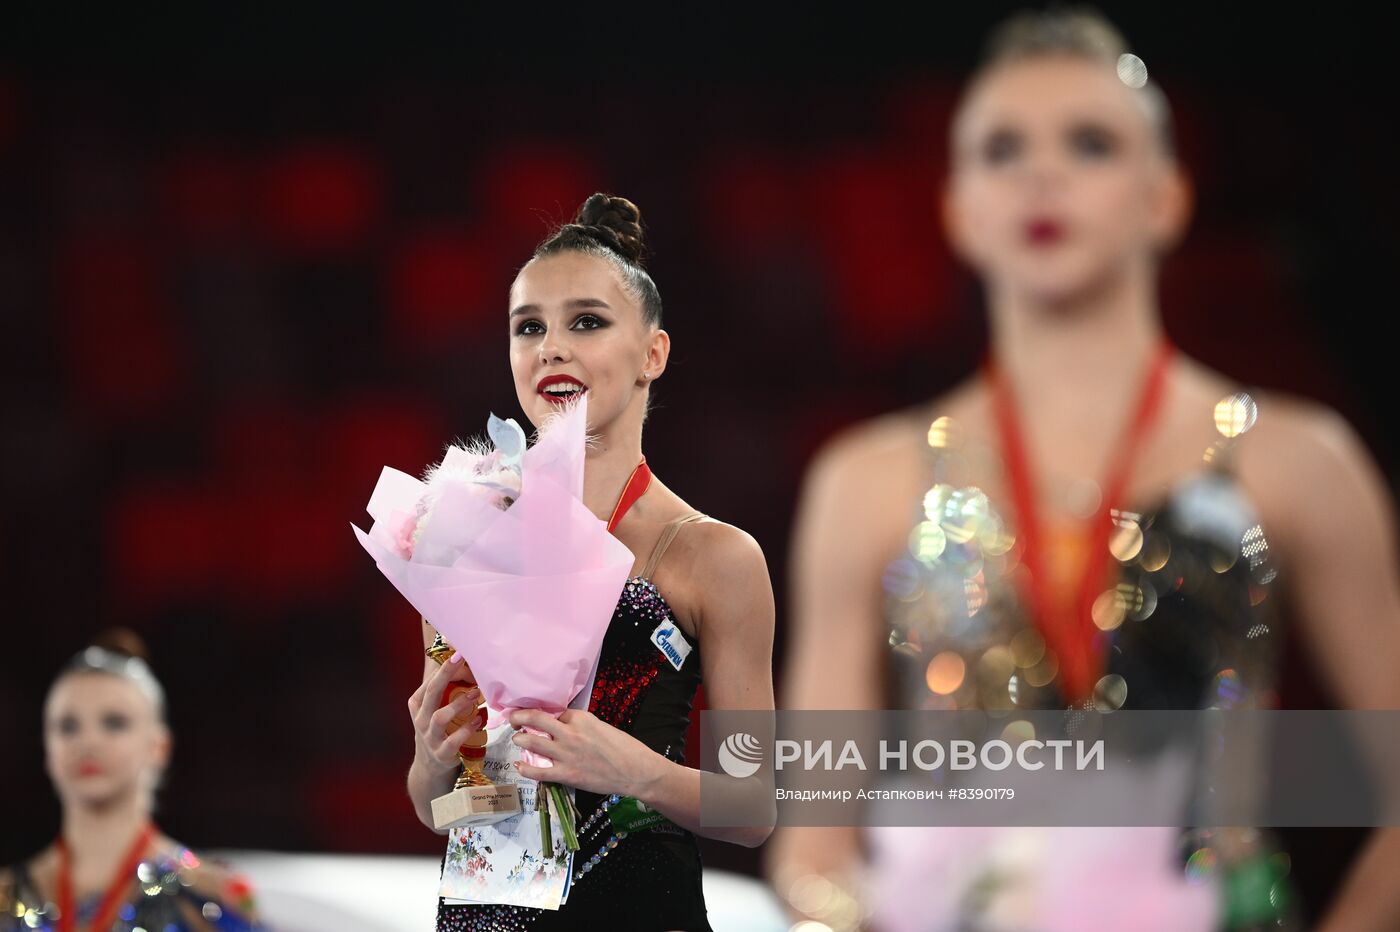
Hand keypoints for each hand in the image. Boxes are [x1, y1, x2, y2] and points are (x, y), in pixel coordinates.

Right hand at [407, 655, 482, 773]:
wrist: (429, 768)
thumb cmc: (437, 731)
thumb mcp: (435, 710)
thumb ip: (446, 692)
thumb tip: (469, 666)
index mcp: (418, 705)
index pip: (429, 682)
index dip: (443, 668)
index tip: (458, 653)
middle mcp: (421, 719)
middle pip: (431, 693)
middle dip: (445, 675)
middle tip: (461, 660)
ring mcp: (429, 737)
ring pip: (440, 717)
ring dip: (459, 704)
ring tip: (476, 694)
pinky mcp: (441, 754)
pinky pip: (452, 741)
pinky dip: (466, 730)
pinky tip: (478, 720)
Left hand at [509, 708, 666, 798]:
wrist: (636, 772)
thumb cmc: (625, 748)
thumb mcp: (602, 727)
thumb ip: (582, 726)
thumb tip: (565, 727)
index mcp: (581, 718)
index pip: (556, 712)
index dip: (547, 715)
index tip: (538, 717)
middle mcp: (570, 733)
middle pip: (536, 719)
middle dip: (520, 717)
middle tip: (513, 719)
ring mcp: (566, 754)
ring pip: (532, 742)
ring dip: (520, 739)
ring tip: (517, 739)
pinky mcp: (566, 775)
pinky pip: (537, 771)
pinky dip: (525, 768)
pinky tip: (519, 765)